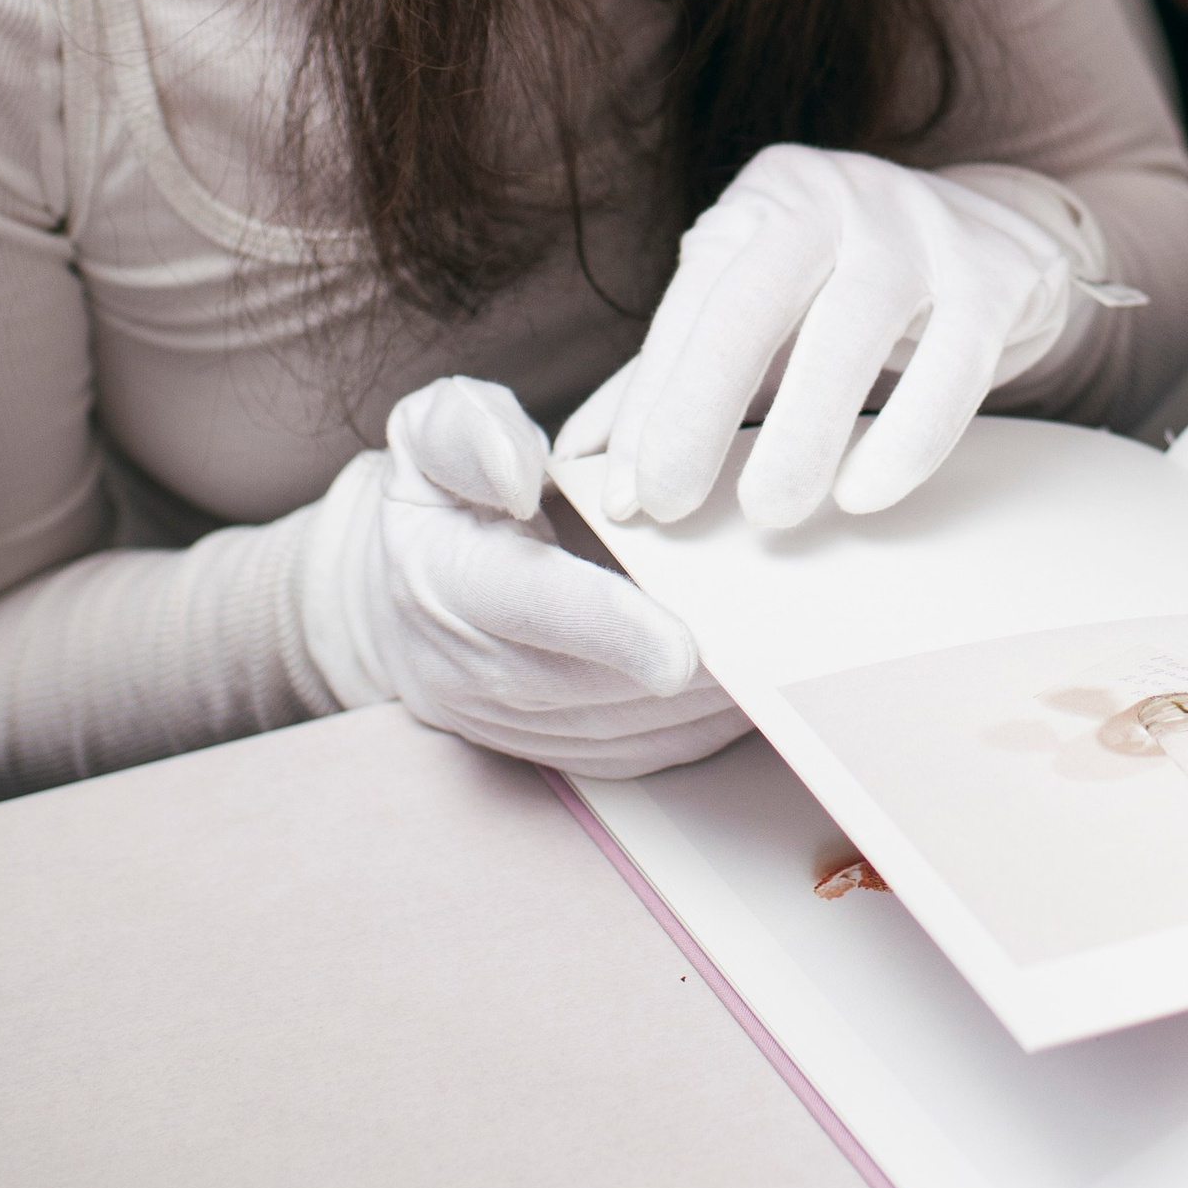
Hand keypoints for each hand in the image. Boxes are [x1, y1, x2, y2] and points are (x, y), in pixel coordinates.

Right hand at [297, 375, 746, 775]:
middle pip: (593, 685)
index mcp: (446, 576)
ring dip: (705, 705)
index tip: (681, 646)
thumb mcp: (428, 432)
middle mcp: (471, 669)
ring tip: (784, 659)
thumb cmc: (442, 491)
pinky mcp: (549, 753)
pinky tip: (754, 686)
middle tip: (781, 638)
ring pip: (623, 731)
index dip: (609, 628)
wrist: (403, 591)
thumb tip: (518, 474)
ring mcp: (510, 726)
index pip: (530, 608)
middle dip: (691, 672)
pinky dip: (699, 728)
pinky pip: (633, 755)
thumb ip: (467, 432)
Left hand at [556, 146, 1144, 532]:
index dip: (654, 401)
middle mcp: (839, 196)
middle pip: (755, 297)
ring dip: (805, 428)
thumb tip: (579, 458)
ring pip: (853, 327)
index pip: (695, 303)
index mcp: (767, 200)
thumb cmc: (854, 289)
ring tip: (771, 512)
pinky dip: (908, 433)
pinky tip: (868, 492)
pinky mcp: (1000, 271)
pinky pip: (952, 360)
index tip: (627, 498)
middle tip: (671, 505)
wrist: (1008, 233)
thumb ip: (674, 376)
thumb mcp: (764, 313)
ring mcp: (924, 227)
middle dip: (700, 402)